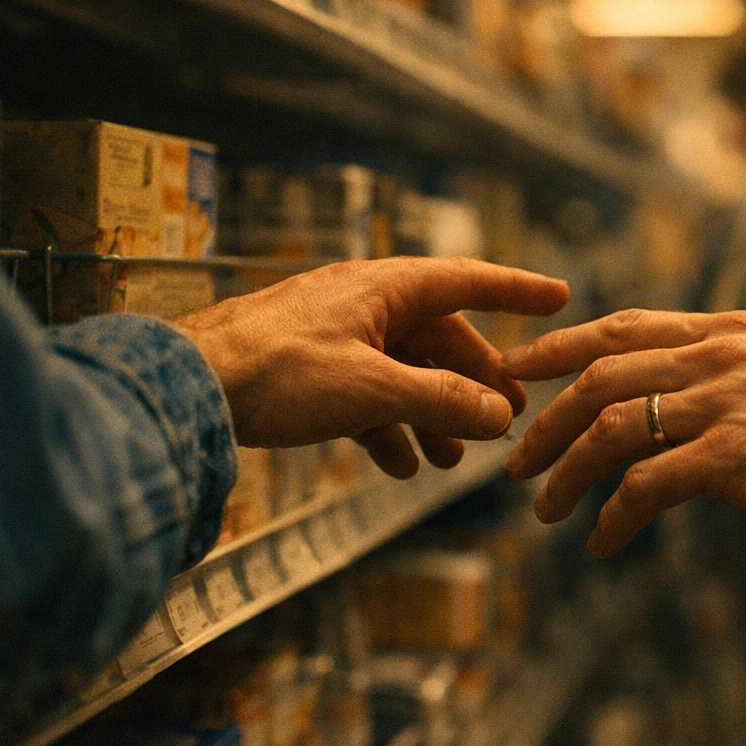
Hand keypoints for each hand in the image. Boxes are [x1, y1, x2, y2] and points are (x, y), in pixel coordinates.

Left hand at [174, 257, 569, 476]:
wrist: (185, 386)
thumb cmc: (273, 370)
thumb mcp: (372, 389)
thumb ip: (442, 401)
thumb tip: (501, 416)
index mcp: (384, 287)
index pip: (468, 279)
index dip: (517, 290)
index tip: (560, 295)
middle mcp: (364, 303)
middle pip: (440, 338)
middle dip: (473, 383)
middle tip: (506, 420)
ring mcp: (335, 335)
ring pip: (404, 372)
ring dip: (432, 416)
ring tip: (450, 461)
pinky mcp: (309, 368)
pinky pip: (367, 394)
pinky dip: (388, 427)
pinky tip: (395, 465)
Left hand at [502, 309, 745, 556]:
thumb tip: (714, 383)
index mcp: (732, 330)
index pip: (626, 327)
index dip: (562, 344)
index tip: (520, 364)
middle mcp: (719, 356)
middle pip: (601, 376)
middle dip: (547, 417)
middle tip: (514, 455)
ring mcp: (724, 403)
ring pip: (611, 427)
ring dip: (566, 470)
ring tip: (544, 507)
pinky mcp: (733, 456)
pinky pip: (647, 486)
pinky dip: (614, 516)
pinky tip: (603, 543)